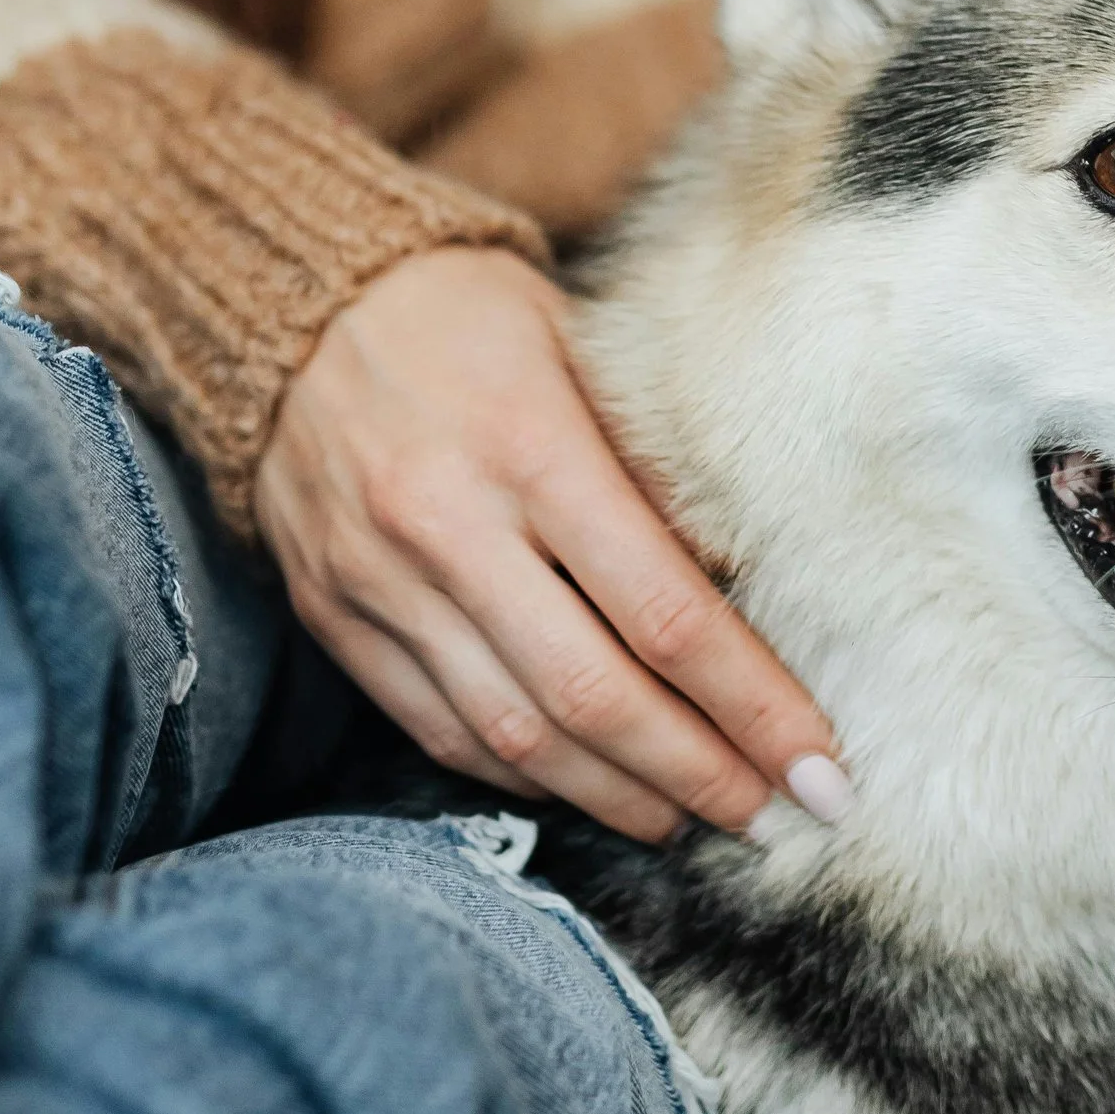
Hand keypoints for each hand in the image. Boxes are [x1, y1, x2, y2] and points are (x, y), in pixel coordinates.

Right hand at [254, 245, 842, 841]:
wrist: (294, 298)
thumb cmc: (471, 314)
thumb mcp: (585, 347)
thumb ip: (655, 466)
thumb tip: (745, 592)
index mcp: (530, 445)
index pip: (665, 612)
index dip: (752, 704)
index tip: (820, 765)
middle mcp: (448, 526)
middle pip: (595, 695)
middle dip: (697, 772)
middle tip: (771, 812)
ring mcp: (379, 582)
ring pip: (516, 732)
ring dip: (614, 793)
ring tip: (688, 816)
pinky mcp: (332, 616)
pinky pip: (437, 727)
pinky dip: (520, 771)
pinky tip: (583, 784)